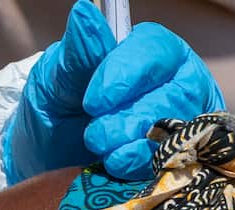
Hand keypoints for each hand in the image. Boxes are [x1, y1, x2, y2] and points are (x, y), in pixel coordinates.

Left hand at [2, 0, 225, 182]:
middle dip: (131, 118)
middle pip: (174, 96)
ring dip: (137, 145)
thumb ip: (78, 53)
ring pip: (178, 132)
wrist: (49, 165)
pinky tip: (118, 168)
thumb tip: (85, 11)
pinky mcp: (182, 161)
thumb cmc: (57, 110)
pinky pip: (177, 165)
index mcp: (150, 52)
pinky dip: (145, 168)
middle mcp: (177, 84)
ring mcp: (185, 125)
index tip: (92, 101)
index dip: (127, 75)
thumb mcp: (56, 79)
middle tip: (93, 135)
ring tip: (103, 152)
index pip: (155, 52)